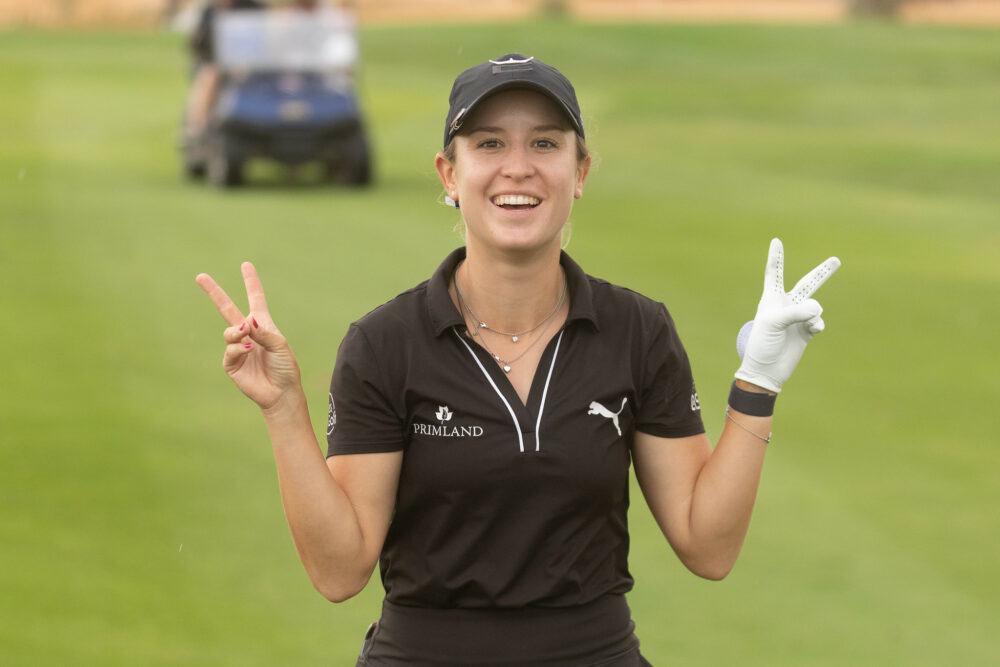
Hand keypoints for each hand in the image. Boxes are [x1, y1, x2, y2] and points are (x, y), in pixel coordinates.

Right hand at [196, 262, 301, 410]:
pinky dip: (238, 349)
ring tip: (247, 337)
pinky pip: (230, 351)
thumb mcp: (280, 345)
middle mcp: (248, 333)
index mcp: (263, 325)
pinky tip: (247, 350)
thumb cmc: (285, 367)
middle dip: (214, 293)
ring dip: (237, 332)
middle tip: (200, 276)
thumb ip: (264, 332)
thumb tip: (247, 321)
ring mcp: (238, 348)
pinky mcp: (231, 364)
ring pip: (229, 332)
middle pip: (227, 309)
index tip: (246, 265)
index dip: (251, 282)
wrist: (281, 392)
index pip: (255, 299)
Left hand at [734, 239, 840, 392]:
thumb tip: (818, 308)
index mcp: (771, 298)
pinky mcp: (807, 330)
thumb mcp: (774, 322)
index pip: (774, 273)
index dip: (776, 258)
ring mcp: (798, 318)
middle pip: (808, 283)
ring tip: (804, 323)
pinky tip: (813, 329)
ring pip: (815, 306)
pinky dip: (818, 323)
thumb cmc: (763, 343)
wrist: (767, 369)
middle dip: (823, 273)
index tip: (776, 241)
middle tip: (836, 260)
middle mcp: (786, 305)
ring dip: (811, 313)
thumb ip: (797, 311)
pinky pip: (819, 321)